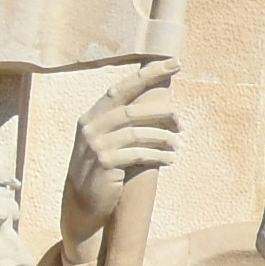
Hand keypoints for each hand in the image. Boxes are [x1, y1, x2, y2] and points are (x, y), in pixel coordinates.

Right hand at [61, 57, 180, 227]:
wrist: (83, 202)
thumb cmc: (104, 167)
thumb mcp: (109, 140)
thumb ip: (126, 123)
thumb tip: (167, 110)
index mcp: (92, 116)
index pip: (121, 88)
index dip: (148, 75)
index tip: (174, 63)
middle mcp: (90, 127)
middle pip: (131, 109)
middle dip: (161, 111)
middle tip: (181, 120)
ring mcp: (95, 146)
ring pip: (137, 133)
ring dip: (163, 138)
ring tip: (177, 144)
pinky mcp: (104, 164)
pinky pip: (138, 154)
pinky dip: (158, 155)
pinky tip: (170, 159)